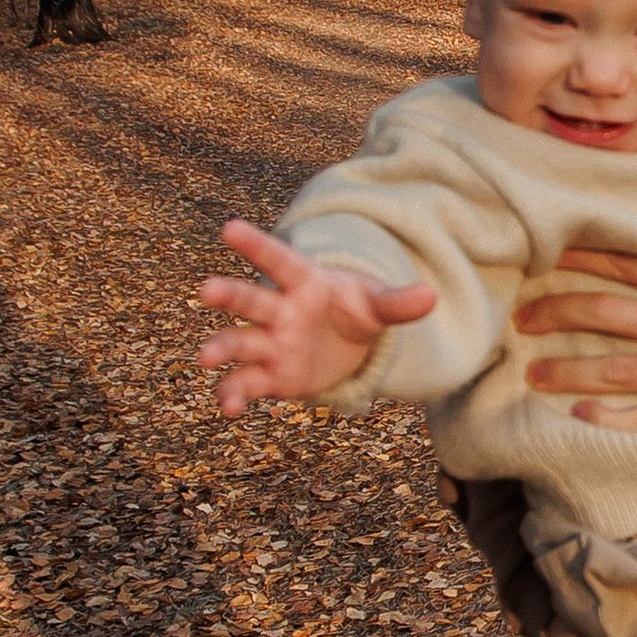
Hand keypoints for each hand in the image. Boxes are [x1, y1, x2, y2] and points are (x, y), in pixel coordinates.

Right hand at [197, 219, 435, 412]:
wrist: (344, 344)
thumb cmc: (354, 311)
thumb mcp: (378, 305)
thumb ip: (398, 303)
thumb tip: (431, 296)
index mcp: (303, 283)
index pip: (278, 261)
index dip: (255, 245)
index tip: (229, 228)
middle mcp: (279, 311)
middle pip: (251, 301)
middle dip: (230, 296)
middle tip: (207, 291)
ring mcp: (270, 344)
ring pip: (240, 343)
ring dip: (222, 349)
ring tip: (205, 358)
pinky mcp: (270, 377)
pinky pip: (247, 384)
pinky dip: (233, 395)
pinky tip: (227, 408)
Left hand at [515, 174, 636, 462]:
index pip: (629, 263)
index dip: (580, 258)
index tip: (544, 254)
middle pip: (605, 316)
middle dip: (555, 312)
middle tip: (522, 315)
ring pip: (617, 371)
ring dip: (567, 371)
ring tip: (532, 369)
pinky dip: (610, 418)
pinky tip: (580, 415)